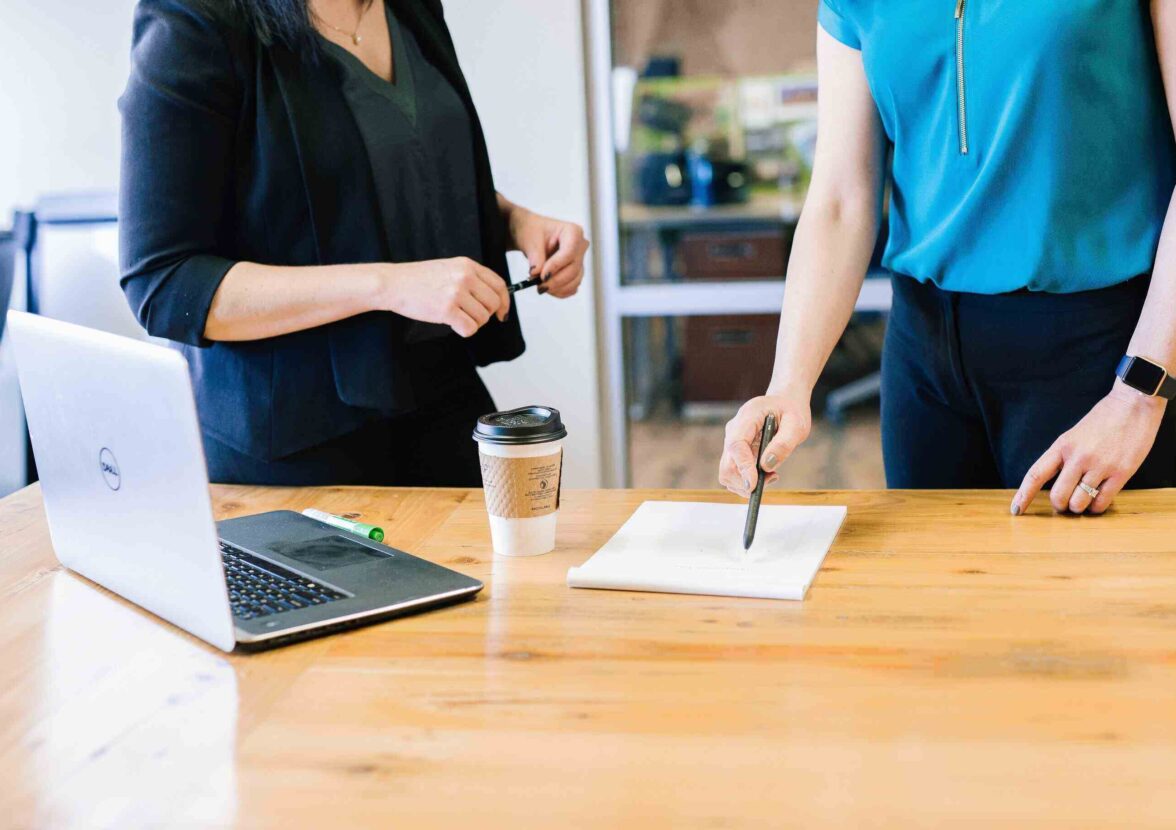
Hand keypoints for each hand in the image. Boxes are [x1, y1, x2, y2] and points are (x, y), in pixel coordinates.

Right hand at [379, 257, 508, 337]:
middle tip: (471, 317)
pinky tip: (452, 324)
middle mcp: (465, 277)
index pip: (499, 284)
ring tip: (456, 317)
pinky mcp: (447, 310)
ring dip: (472, 323)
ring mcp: (456, 293)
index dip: (504, 301)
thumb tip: (492, 299)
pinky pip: (469, 328)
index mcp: (467, 265)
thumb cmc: (418, 279)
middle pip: (493, 303)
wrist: (393, 283)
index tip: (501, 312)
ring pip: (482, 318)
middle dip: (485, 315)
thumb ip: (470, 278)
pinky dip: (464, 331)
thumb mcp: (449, 268)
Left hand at [508, 207, 588, 297]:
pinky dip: (559, 291)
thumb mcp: (530, 240)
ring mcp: (580, 260)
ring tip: (540, 286)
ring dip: (557, 288)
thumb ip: (535, 256)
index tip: (542, 276)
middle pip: (573, 269)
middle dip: (555, 280)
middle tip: (538, 286)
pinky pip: (572, 287)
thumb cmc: (533, 231)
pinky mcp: (576, 273)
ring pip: (574, 281)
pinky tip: (547, 288)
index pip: (569, 252)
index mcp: (573, 231)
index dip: (556, 266)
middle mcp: (580, 246)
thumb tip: (536, 273)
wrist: (531, 236)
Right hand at [718, 392, 811, 497]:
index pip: (736, 445)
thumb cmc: (791, 411)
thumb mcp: (796, 424)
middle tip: (772, 478)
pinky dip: (747, 481)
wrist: (783, 403)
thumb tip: (766, 466)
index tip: (754, 484)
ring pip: (727, 473)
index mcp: (747, 417)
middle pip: (727, 465)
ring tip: (772, 475)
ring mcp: (731, 442)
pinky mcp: (735, 453)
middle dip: (745, 481)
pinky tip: (766, 473)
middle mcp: (733, 430)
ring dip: (747, 483)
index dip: (743, 467)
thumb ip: (783, 444)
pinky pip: (734, 473)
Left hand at [1012, 382, 1166, 515]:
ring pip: (1079, 502)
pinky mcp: (1121, 473)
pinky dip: (1097, 507)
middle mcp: (1078, 457)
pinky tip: (1097, 502)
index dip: (1023, 495)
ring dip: (1079, 508)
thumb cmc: (1102, 421)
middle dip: (1060, 506)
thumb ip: (1062, 457)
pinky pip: (1102, 501)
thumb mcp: (1073, 436)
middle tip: (1065, 505)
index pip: (1036, 474)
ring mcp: (1100, 465)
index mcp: (1061, 446)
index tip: (1015, 510)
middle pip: (1058, 495)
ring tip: (1083, 503)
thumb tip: (1052, 484)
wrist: (1133, 405)